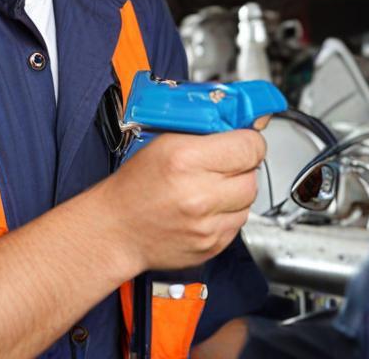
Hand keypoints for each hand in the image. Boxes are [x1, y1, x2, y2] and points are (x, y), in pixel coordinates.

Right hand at [97, 129, 265, 271]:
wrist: (115, 230)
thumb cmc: (134, 186)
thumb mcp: (164, 142)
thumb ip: (206, 130)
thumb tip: (244, 123)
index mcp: (187, 160)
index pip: (250, 147)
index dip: (249, 141)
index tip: (243, 141)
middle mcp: (199, 195)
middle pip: (252, 175)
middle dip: (242, 167)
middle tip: (221, 165)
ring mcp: (206, 225)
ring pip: (248, 201)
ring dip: (236, 192)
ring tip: (209, 188)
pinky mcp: (211, 246)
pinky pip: (237, 224)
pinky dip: (227, 214)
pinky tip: (205, 209)